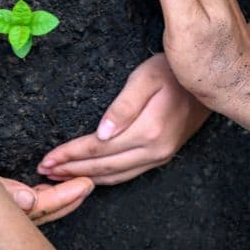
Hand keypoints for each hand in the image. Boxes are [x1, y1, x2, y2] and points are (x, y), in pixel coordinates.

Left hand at [37, 53, 208, 184]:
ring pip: (115, 175)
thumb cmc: (172, 71)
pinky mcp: (162, 155)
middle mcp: (154, 150)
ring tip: (59, 177)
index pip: (97, 148)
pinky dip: (105, 177)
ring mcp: (160, 156)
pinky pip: (128, 173)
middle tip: (44, 171)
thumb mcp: (145, 79)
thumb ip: (123, 107)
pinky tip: (90, 176)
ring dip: (84, 177)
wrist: (205, 80)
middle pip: (102, 166)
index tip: (47, 159)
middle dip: (70, 170)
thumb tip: (101, 135)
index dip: (70, 155)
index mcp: (147, 131)